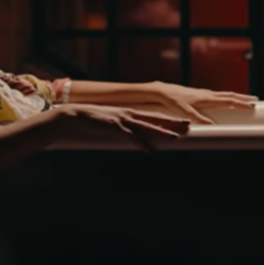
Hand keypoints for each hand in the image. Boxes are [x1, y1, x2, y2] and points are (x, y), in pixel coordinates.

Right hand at [61, 104, 189, 151]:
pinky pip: (131, 137)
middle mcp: (129, 113)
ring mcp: (122, 119)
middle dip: (173, 122)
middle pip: (155, 118)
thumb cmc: (93, 120)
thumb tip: (131, 132)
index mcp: (130, 112)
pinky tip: (150, 152)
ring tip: (176, 138)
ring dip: (162, 132)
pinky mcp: (114, 126)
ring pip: (147, 127)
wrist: (74, 115)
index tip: (183, 121)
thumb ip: (123, 125)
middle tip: (189, 125)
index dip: (169, 119)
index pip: (154, 116)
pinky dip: (141, 145)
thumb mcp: (112, 121)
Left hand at [146, 82, 257, 123]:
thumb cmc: (174, 101)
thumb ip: (199, 119)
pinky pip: (219, 95)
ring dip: (237, 96)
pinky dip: (227, 97)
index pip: (228, 101)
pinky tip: (226, 99)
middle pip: (230, 95)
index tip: (252, 106)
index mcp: (207, 99)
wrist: (164, 91)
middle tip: (256, 100)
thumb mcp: (186, 113)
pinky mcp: (201, 94)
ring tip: (245, 99)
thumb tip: (213, 126)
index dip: (241, 103)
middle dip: (243, 98)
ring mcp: (205, 94)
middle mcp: (208, 94)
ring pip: (225, 94)